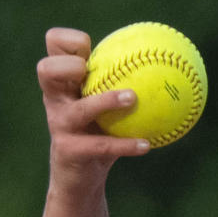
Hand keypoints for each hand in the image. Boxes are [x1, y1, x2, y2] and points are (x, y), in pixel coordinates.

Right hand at [37, 27, 148, 190]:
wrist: (78, 176)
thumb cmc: (98, 132)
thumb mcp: (106, 106)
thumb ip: (125, 82)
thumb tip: (172, 59)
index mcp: (63, 82)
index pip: (53, 45)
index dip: (69, 40)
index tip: (91, 46)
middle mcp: (56, 99)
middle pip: (46, 69)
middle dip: (67, 64)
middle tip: (89, 68)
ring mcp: (59, 125)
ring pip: (80, 109)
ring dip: (106, 101)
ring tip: (133, 97)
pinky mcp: (68, 150)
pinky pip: (101, 145)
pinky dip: (125, 144)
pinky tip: (147, 144)